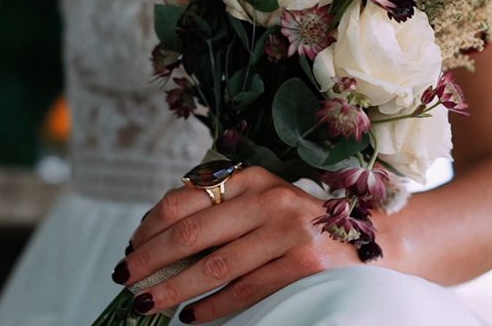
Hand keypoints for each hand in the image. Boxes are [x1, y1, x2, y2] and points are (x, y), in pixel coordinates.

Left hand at [115, 166, 362, 322]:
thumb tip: (155, 237)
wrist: (366, 239)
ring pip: (214, 267)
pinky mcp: (304, 264)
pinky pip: (245, 290)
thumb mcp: (257, 202)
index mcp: (248, 179)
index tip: (131, 248)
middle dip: (150, 260)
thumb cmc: (295, 222)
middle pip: (191, 234)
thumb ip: (216, 210)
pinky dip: (213, 307)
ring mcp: (287, 231)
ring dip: (174, 290)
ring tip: (147, 303)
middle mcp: (266, 199)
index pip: (183, 200)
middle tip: (125, 279)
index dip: (149, 227)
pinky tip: (192, 317)